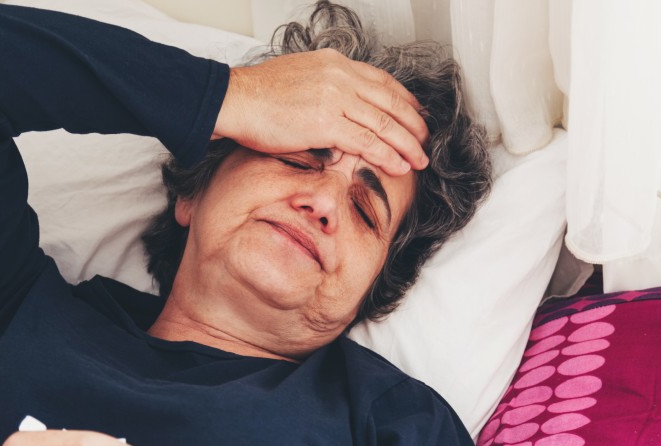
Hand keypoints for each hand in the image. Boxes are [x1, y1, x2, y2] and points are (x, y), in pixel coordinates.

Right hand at [214, 48, 428, 176]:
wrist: (234, 99)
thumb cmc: (257, 95)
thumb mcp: (299, 79)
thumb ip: (324, 89)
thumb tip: (337, 109)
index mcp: (334, 63)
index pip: (382, 81)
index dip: (404, 100)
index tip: (416, 114)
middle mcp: (340, 76)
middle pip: (390, 103)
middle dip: (413, 125)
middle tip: (425, 142)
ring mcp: (335, 98)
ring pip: (384, 124)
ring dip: (407, 145)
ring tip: (420, 160)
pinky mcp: (326, 122)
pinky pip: (367, 142)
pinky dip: (387, 156)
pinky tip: (399, 166)